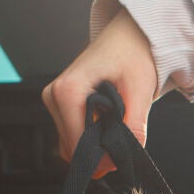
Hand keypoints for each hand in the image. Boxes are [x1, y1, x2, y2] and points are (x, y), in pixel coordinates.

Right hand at [41, 8, 157, 175]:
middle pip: (72, 147)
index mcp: (68, 90)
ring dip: (95, 145)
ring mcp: (53, 100)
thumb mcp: (140, 88)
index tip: (122, 158)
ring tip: (117, 125)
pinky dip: (90, 138)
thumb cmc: (132, 55)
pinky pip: (71, 135)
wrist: (127, 35)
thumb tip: (128, 153)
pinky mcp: (59, 104)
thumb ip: (135, 124)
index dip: (101, 158)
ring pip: (70, 144)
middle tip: (125, 141)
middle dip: (99, 153)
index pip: (77, 143)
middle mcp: (53, 95)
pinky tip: (107, 124)